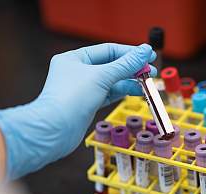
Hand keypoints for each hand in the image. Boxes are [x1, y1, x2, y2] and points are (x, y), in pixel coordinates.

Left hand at [0, 43, 155, 179]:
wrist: (54, 131)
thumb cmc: (69, 99)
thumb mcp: (102, 77)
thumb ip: (126, 64)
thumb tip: (145, 51)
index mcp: (74, 58)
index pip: (108, 50)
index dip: (130, 53)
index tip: (148, 56)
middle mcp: (77, 72)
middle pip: (111, 66)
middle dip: (132, 68)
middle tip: (151, 72)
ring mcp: (82, 89)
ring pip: (111, 81)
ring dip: (129, 82)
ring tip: (148, 84)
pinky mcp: (86, 105)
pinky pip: (108, 94)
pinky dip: (122, 92)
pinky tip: (136, 92)